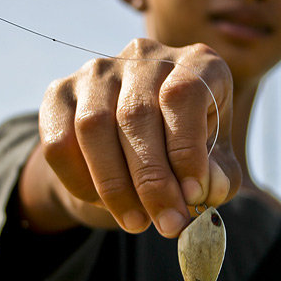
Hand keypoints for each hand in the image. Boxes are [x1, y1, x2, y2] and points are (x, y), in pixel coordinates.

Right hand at [36, 38, 240, 236]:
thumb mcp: (216, 161)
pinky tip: (103, 204)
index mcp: (195, 62)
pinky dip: (80, 180)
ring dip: (115, 186)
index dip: (186, 148)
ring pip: (93, 127)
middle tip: (167, 225)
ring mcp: (98, 71)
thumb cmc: (186, 148)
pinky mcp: (60, 91)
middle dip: (152, 182)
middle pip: (136, 116)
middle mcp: (145, 55)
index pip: (183, 94)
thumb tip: (210, 187)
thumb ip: (221, 175)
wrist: (134, 142)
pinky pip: (59, 141)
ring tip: (137, 223)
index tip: (193, 195)